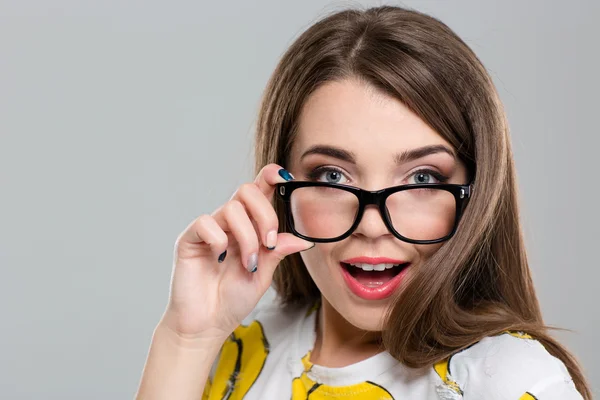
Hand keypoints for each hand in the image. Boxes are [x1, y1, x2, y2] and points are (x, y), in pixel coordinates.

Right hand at [160, 164, 313, 341]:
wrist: (207, 325)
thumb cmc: (232, 299)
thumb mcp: (264, 274)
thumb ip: (278, 251)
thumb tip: (304, 238)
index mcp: (248, 226)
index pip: (258, 190)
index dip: (270, 176)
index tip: (286, 178)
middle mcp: (228, 223)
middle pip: (247, 190)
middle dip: (265, 215)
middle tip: (268, 243)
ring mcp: (208, 229)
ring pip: (231, 208)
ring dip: (247, 238)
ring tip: (247, 265)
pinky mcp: (189, 239)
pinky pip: (206, 223)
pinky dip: (220, 240)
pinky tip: (219, 259)